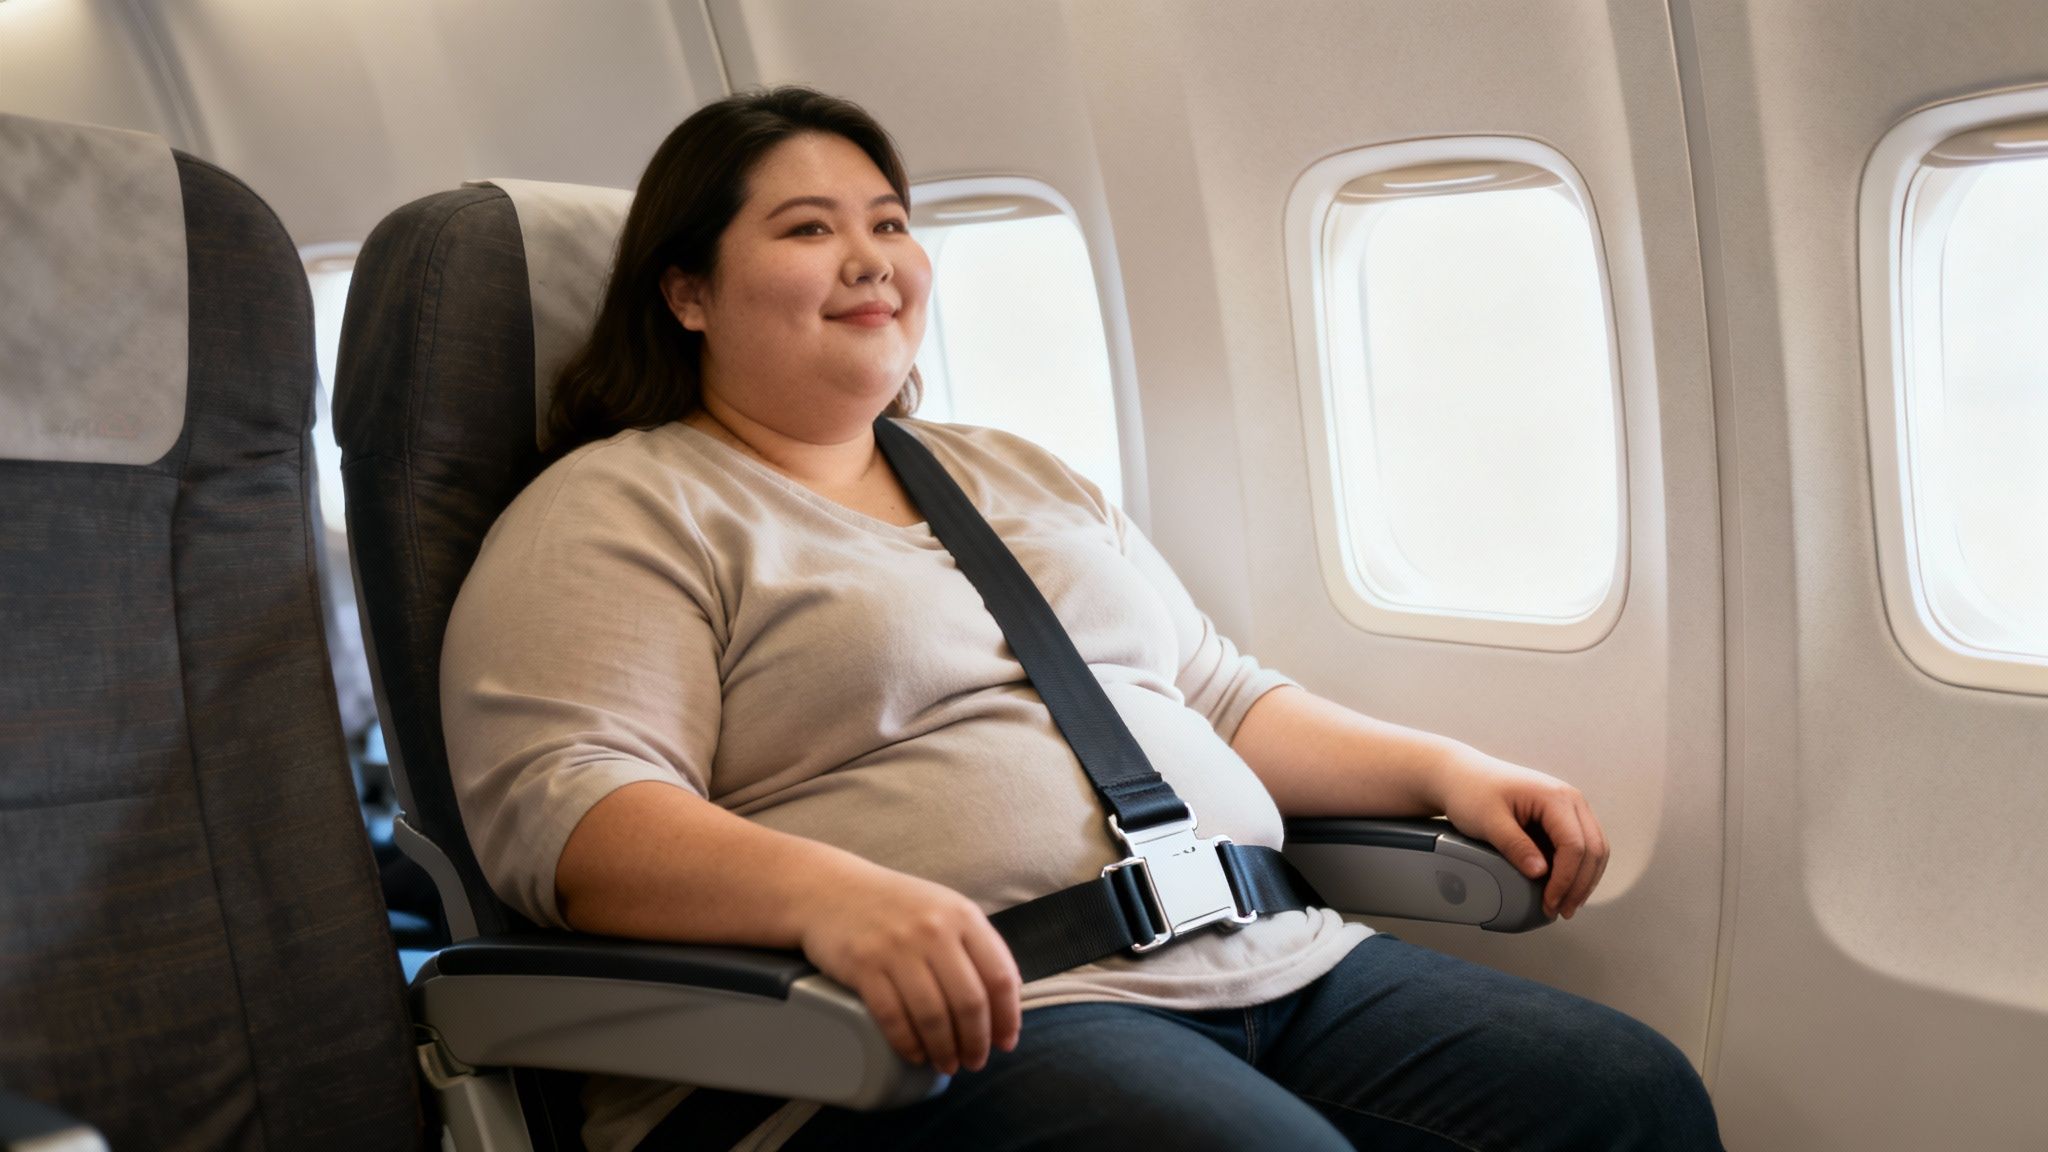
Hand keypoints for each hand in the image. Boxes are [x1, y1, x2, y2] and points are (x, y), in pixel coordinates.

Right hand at [797, 861, 1021, 1074]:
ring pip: (933, 1016)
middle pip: (969, 1002)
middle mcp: (933, 930)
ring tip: (946, 1063)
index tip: (1005, 1042)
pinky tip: (914, 1053)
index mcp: (962, 915)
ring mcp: (897, 948)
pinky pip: (893, 1018)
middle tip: (974, 1061)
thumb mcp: (945, 909)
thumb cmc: (895, 905)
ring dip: (944, 1050)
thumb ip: (978, 944)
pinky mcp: (863, 966)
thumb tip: (1010, 993)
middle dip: (976, 1042)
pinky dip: (908, 1044)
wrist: (831, 888)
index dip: (1007, 1017)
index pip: (999, 976)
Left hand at [1433, 746, 1609, 919]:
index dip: (1566, 879)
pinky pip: (1581, 847)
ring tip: (1564, 905)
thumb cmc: (1472, 791)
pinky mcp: (1563, 818)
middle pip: (1593, 849)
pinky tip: (1563, 888)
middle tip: (1561, 911)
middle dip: (1580, 885)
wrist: (1462, 776)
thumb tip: (1540, 873)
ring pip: (1595, 850)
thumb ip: (1515, 846)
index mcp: (1555, 796)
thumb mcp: (1488, 821)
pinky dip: (1577, 870)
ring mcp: (1569, 808)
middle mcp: (1570, 800)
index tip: (1550, 902)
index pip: (1575, 845)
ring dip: (1584, 880)